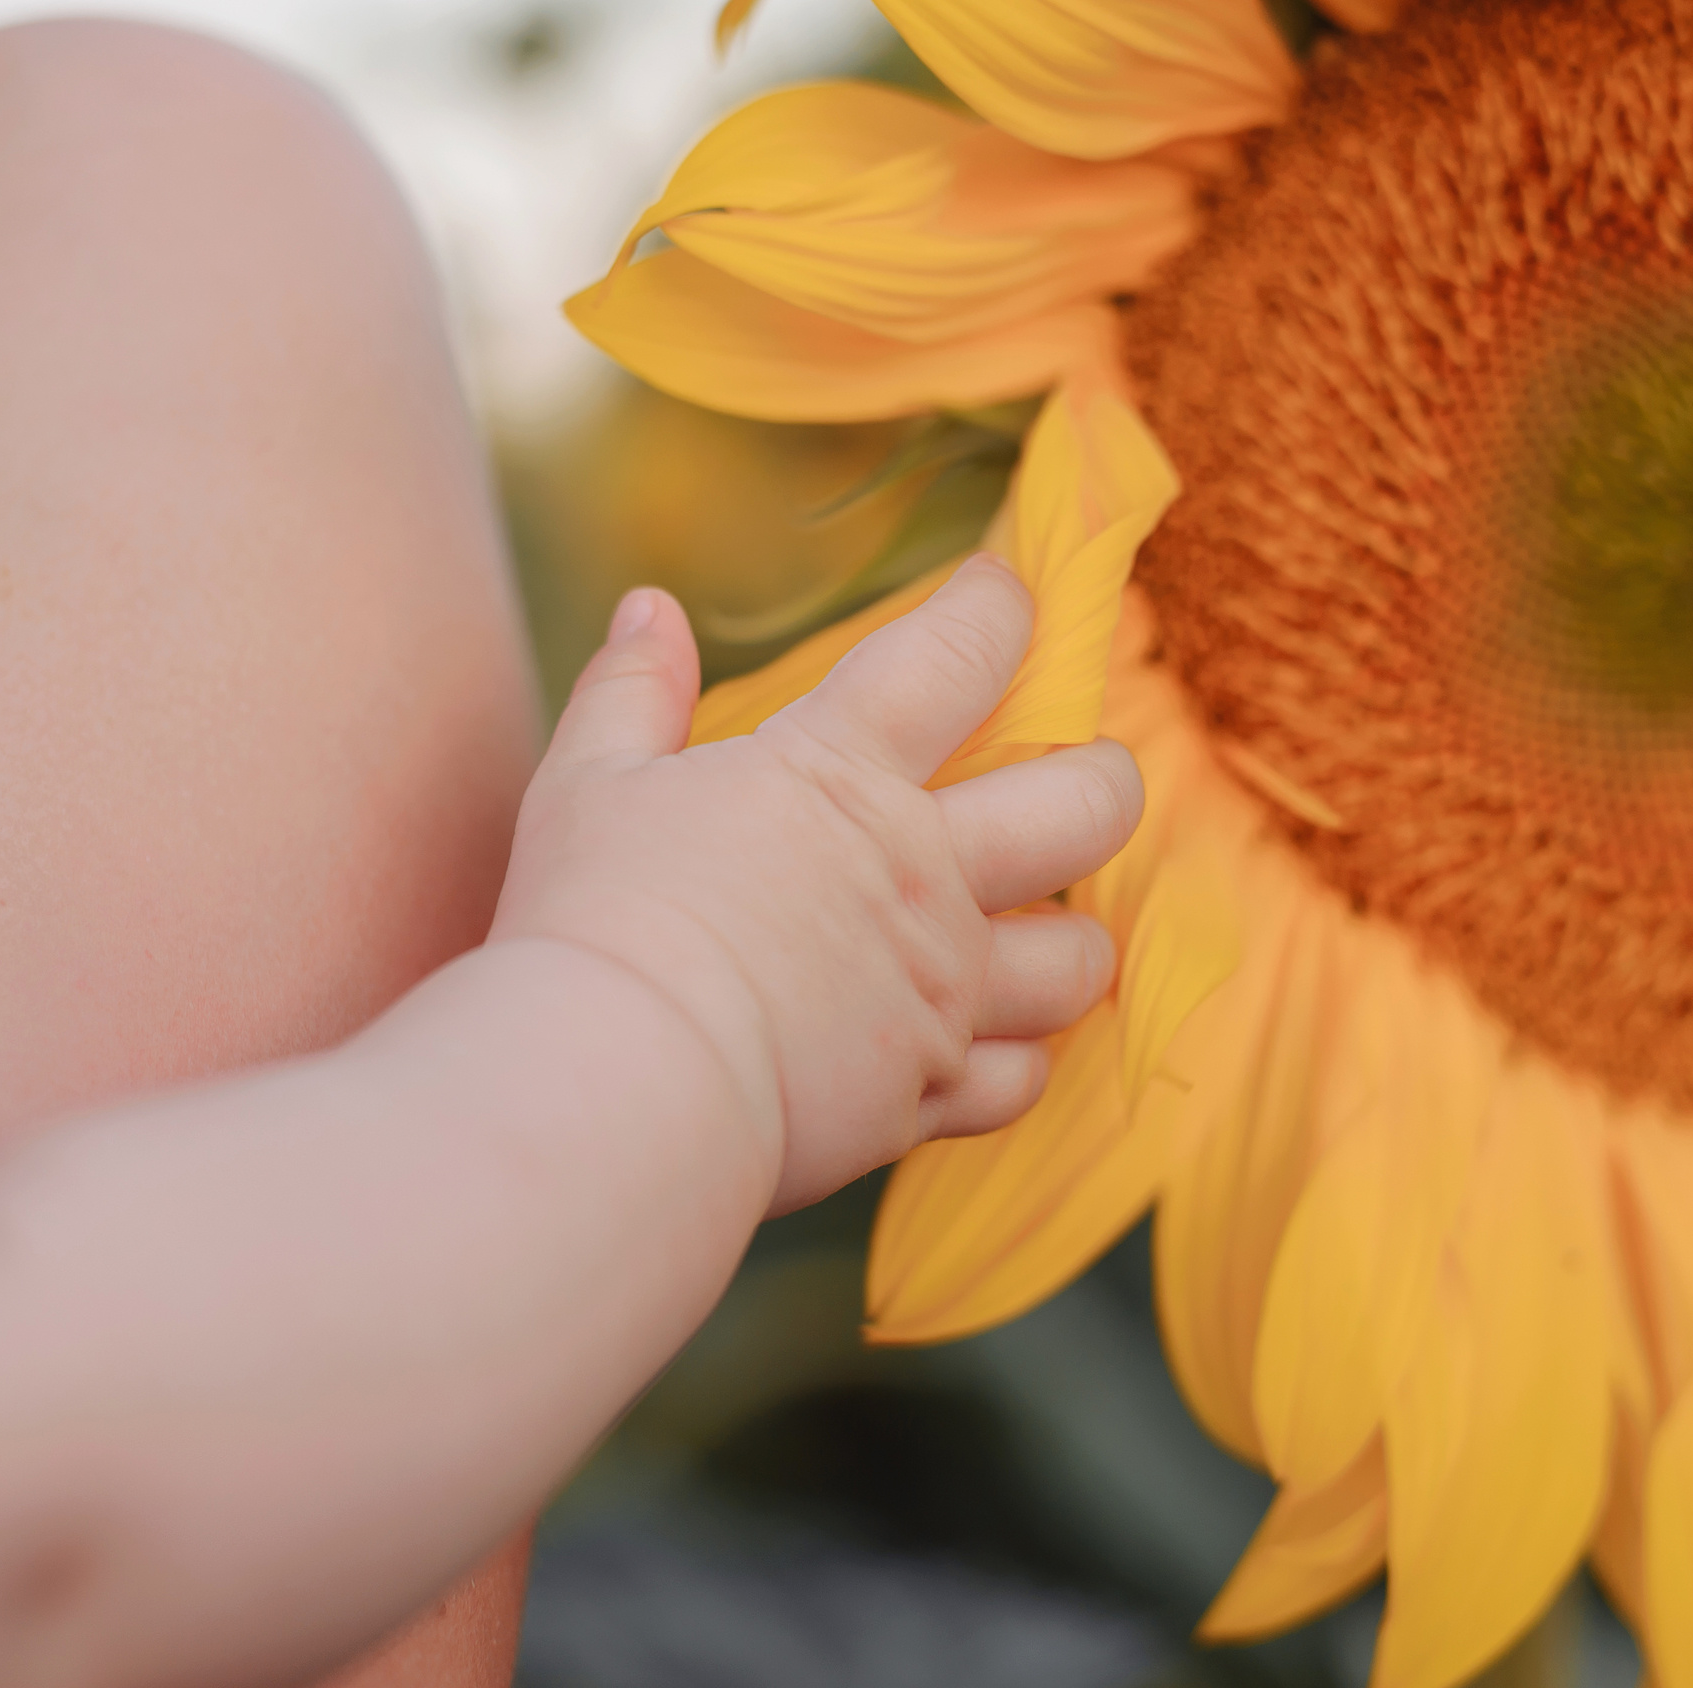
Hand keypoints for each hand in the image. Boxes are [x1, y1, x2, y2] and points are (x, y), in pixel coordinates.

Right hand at [491, 556, 1142, 1214]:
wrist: (622, 1081)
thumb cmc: (596, 922)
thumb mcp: (589, 782)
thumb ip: (630, 692)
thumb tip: (648, 609)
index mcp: (843, 772)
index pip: (961, 652)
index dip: (997, 607)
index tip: (1000, 593)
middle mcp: (923, 872)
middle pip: (1088, 803)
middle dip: (1103, 776)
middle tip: (1079, 773)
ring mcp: (941, 988)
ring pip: (1079, 957)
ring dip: (1069, 939)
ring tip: (1040, 928)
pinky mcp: (927, 1089)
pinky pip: (1020, 1078)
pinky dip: (1008, 1063)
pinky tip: (976, 1048)